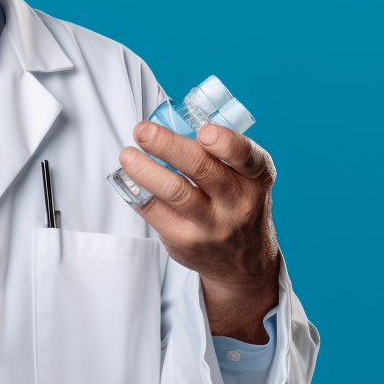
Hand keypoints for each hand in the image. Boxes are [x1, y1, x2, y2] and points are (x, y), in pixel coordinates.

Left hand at [119, 122, 279, 342]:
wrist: (243, 262)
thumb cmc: (236, 203)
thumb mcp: (244, 178)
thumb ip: (217, 153)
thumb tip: (165, 121)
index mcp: (255, 176)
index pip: (247, 157)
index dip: (226, 143)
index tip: (204, 131)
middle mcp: (238, 201)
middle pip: (201, 169)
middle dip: (167, 145)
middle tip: (142, 131)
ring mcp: (212, 224)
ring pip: (175, 192)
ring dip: (145, 170)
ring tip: (127, 155)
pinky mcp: (185, 241)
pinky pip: (155, 211)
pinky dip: (137, 191)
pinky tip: (128, 177)